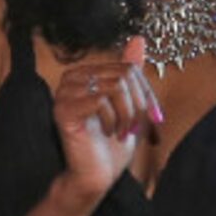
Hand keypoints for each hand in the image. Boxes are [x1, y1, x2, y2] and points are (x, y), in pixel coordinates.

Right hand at [52, 37, 160, 202]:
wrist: (96, 177)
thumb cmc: (112, 146)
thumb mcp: (130, 106)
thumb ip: (131, 74)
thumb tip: (138, 39)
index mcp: (86, 73)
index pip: (128, 68)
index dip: (147, 94)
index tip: (153, 119)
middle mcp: (71, 78)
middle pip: (124, 75)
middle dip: (140, 105)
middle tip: (138, 129)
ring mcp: (64, 93)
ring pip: (116, 87)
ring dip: (128, 114)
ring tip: (124, 131)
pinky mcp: (62, 110)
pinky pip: (101, 100)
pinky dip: (113, 119)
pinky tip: (109, 133)